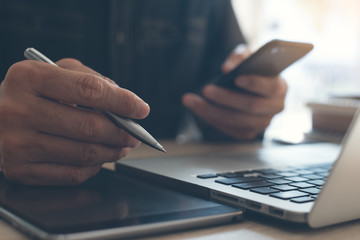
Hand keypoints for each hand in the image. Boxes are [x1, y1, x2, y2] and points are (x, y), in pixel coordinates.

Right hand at [0, 59, 148, 184]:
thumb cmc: (30, 93)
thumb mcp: (53, 72)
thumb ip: (88, 78)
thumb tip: (123, 100)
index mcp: (29, 78)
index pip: (88, 90)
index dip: (121, 101)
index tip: (141, 109)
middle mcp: (18, 110)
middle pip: (89, 127)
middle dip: (122, 132)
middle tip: (134, 133)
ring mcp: (17, 144)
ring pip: (84, 154)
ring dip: (113, 151)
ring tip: (122, 145)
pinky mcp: (20, 170)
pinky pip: (72, 174)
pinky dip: (94, 167)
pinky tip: (99, 158)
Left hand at [182, 47, 286, 139]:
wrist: (247, 88)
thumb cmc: (249, 70)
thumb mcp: (246, 58)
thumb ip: (239, 58)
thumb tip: (227, 68)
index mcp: (279, 87)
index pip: (271, 87)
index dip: (255, 83)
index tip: (236, 78)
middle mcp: (275, 107)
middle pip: (251, 106)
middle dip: (226, 98)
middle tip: (206, 89)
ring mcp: (262, 123)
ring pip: (236, 120)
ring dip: (211, 110)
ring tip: (192, 100)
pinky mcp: (248, 132)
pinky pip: (228, 129)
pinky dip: (210, 118)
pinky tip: (197, 107)